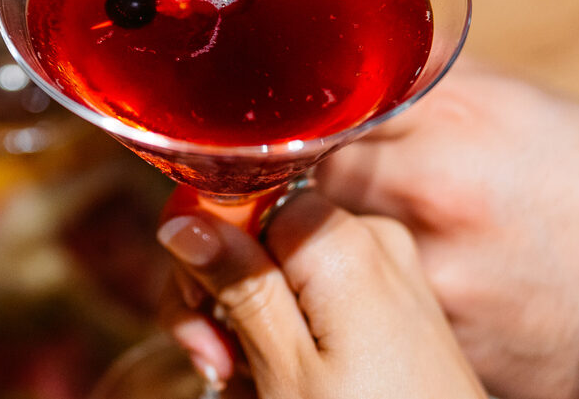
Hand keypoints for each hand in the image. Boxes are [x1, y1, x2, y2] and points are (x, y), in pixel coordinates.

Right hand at [158, 191, 485, 397]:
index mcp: (344, 240)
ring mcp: (390, 268)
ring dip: (251, 324)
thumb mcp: (286, 369)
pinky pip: (320, 292)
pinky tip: (283, 379)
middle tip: (215, 365)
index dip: (205, 253)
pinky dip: (291, 332)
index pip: (241, 198)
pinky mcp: (396, 300)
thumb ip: (239, 284)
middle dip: (222, 296)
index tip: (193, 312)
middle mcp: (373, 237)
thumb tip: (183, 219)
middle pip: (260, 234)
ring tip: (250, 385)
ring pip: (283, 269)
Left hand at [315, 63, 578, 398]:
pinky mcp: (444, 335)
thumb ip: (433, 76)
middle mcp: (437, 185)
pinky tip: (420, 291)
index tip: (303, 131)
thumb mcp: (527, 104)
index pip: (331, 106)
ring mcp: (437, 267)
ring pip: (334, 251)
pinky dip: (383, 301)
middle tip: (339, 193)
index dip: (312, 122)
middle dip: (318, 186)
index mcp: (456, 114)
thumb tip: (365, 53)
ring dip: (341, 246)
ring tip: (382, 243)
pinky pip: (380, 308)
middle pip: (316, 179)